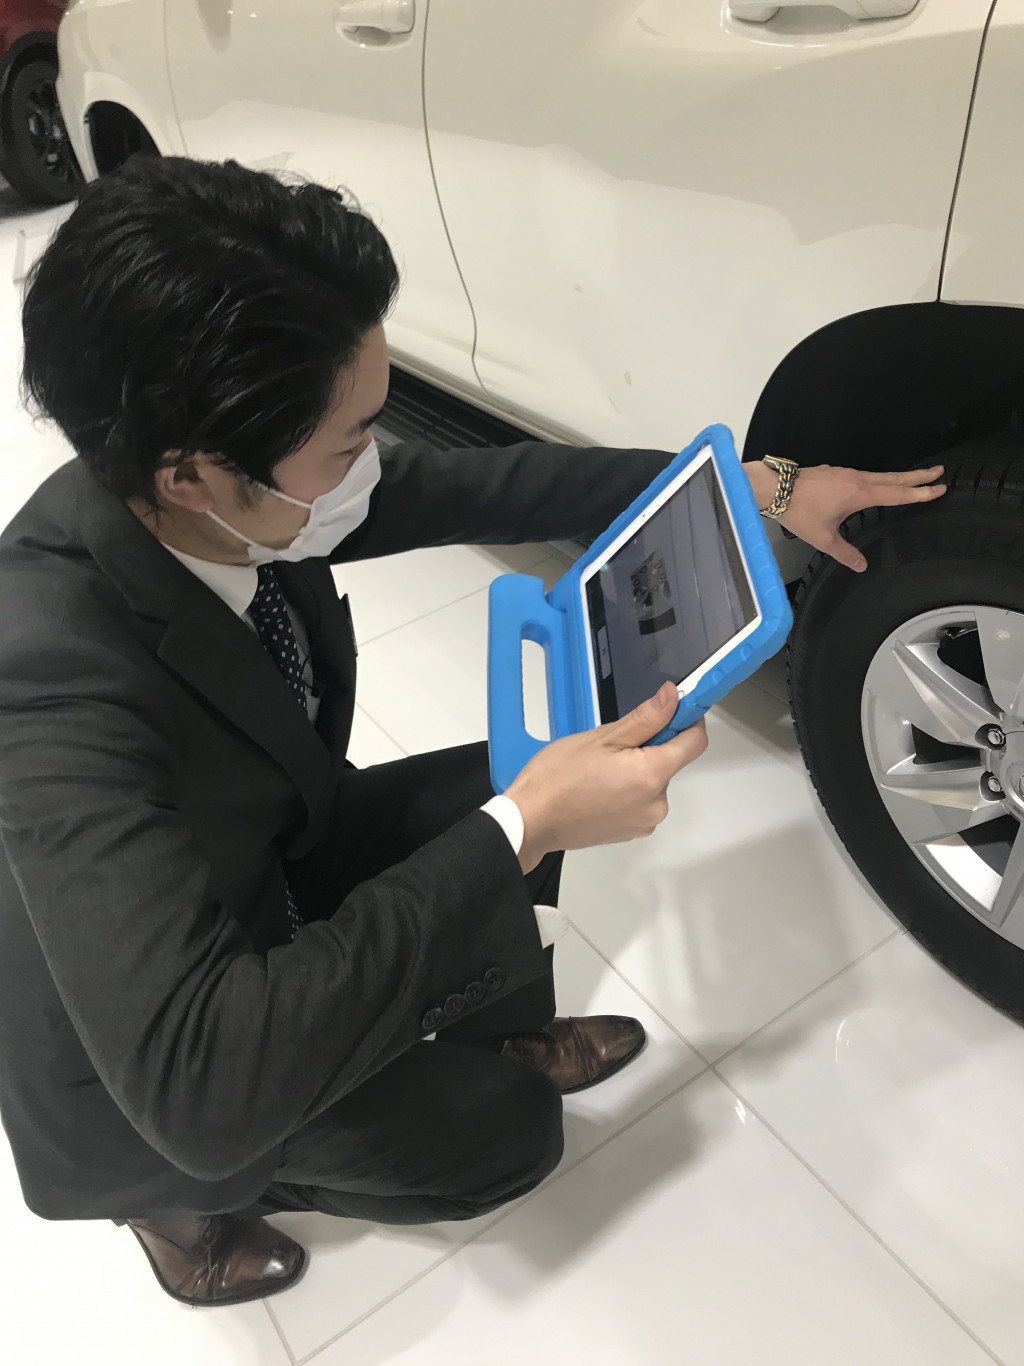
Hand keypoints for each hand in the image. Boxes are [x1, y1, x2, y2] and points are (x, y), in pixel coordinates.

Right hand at [507, 681, 707, 872]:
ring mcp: (645, 821)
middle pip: (671, 761)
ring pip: (653, 781)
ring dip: (637, 768)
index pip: (695, 742)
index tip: (673, 708)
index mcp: (650, 775)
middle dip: (650, 746)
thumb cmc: (557, 779)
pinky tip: (599, 787)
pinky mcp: (632, 831)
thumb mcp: (601, 738)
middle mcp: (656, 803)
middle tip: (612, 743)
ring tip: (599, 769)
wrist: (531, 822)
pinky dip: (628, 788)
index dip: (688, 719)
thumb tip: (672, 697)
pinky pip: (641, 800)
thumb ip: (645, 719)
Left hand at [745, 461, 945, 571]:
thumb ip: (844, 553)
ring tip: (914, 477)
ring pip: (879, 475)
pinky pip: (864, 475)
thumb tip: (861, 566)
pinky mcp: (835, 472)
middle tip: (939, 472)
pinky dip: (879, 477)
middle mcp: (856, 479)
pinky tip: (877, 483)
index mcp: (859, 494)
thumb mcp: (823, 538)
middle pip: (894, 478)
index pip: (897, 494)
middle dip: (918, 476)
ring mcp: (846, 473)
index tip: (939, 487)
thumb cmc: (798, 511)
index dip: (919, 492)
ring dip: (899, 476)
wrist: (775, 488)